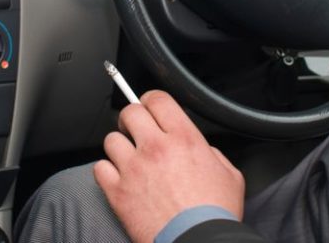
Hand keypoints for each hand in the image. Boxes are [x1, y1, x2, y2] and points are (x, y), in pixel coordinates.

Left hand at [94, 90, 244, 242]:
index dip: (151, 100)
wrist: (196, 242)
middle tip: (136, 129)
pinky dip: (107, 171)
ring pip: (111, 139)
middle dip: (132, 118)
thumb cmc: (214, 215)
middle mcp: (155, 148)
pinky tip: (119, 178)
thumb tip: (199, 149)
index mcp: (184, 139)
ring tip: (128, 157)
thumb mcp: (229, 174)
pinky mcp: (118, 192)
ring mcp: (133, 169)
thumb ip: (210, 153)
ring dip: (119, 146)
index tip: (149, 106)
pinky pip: (99, 168)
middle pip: (130, 113)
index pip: (157, 99)